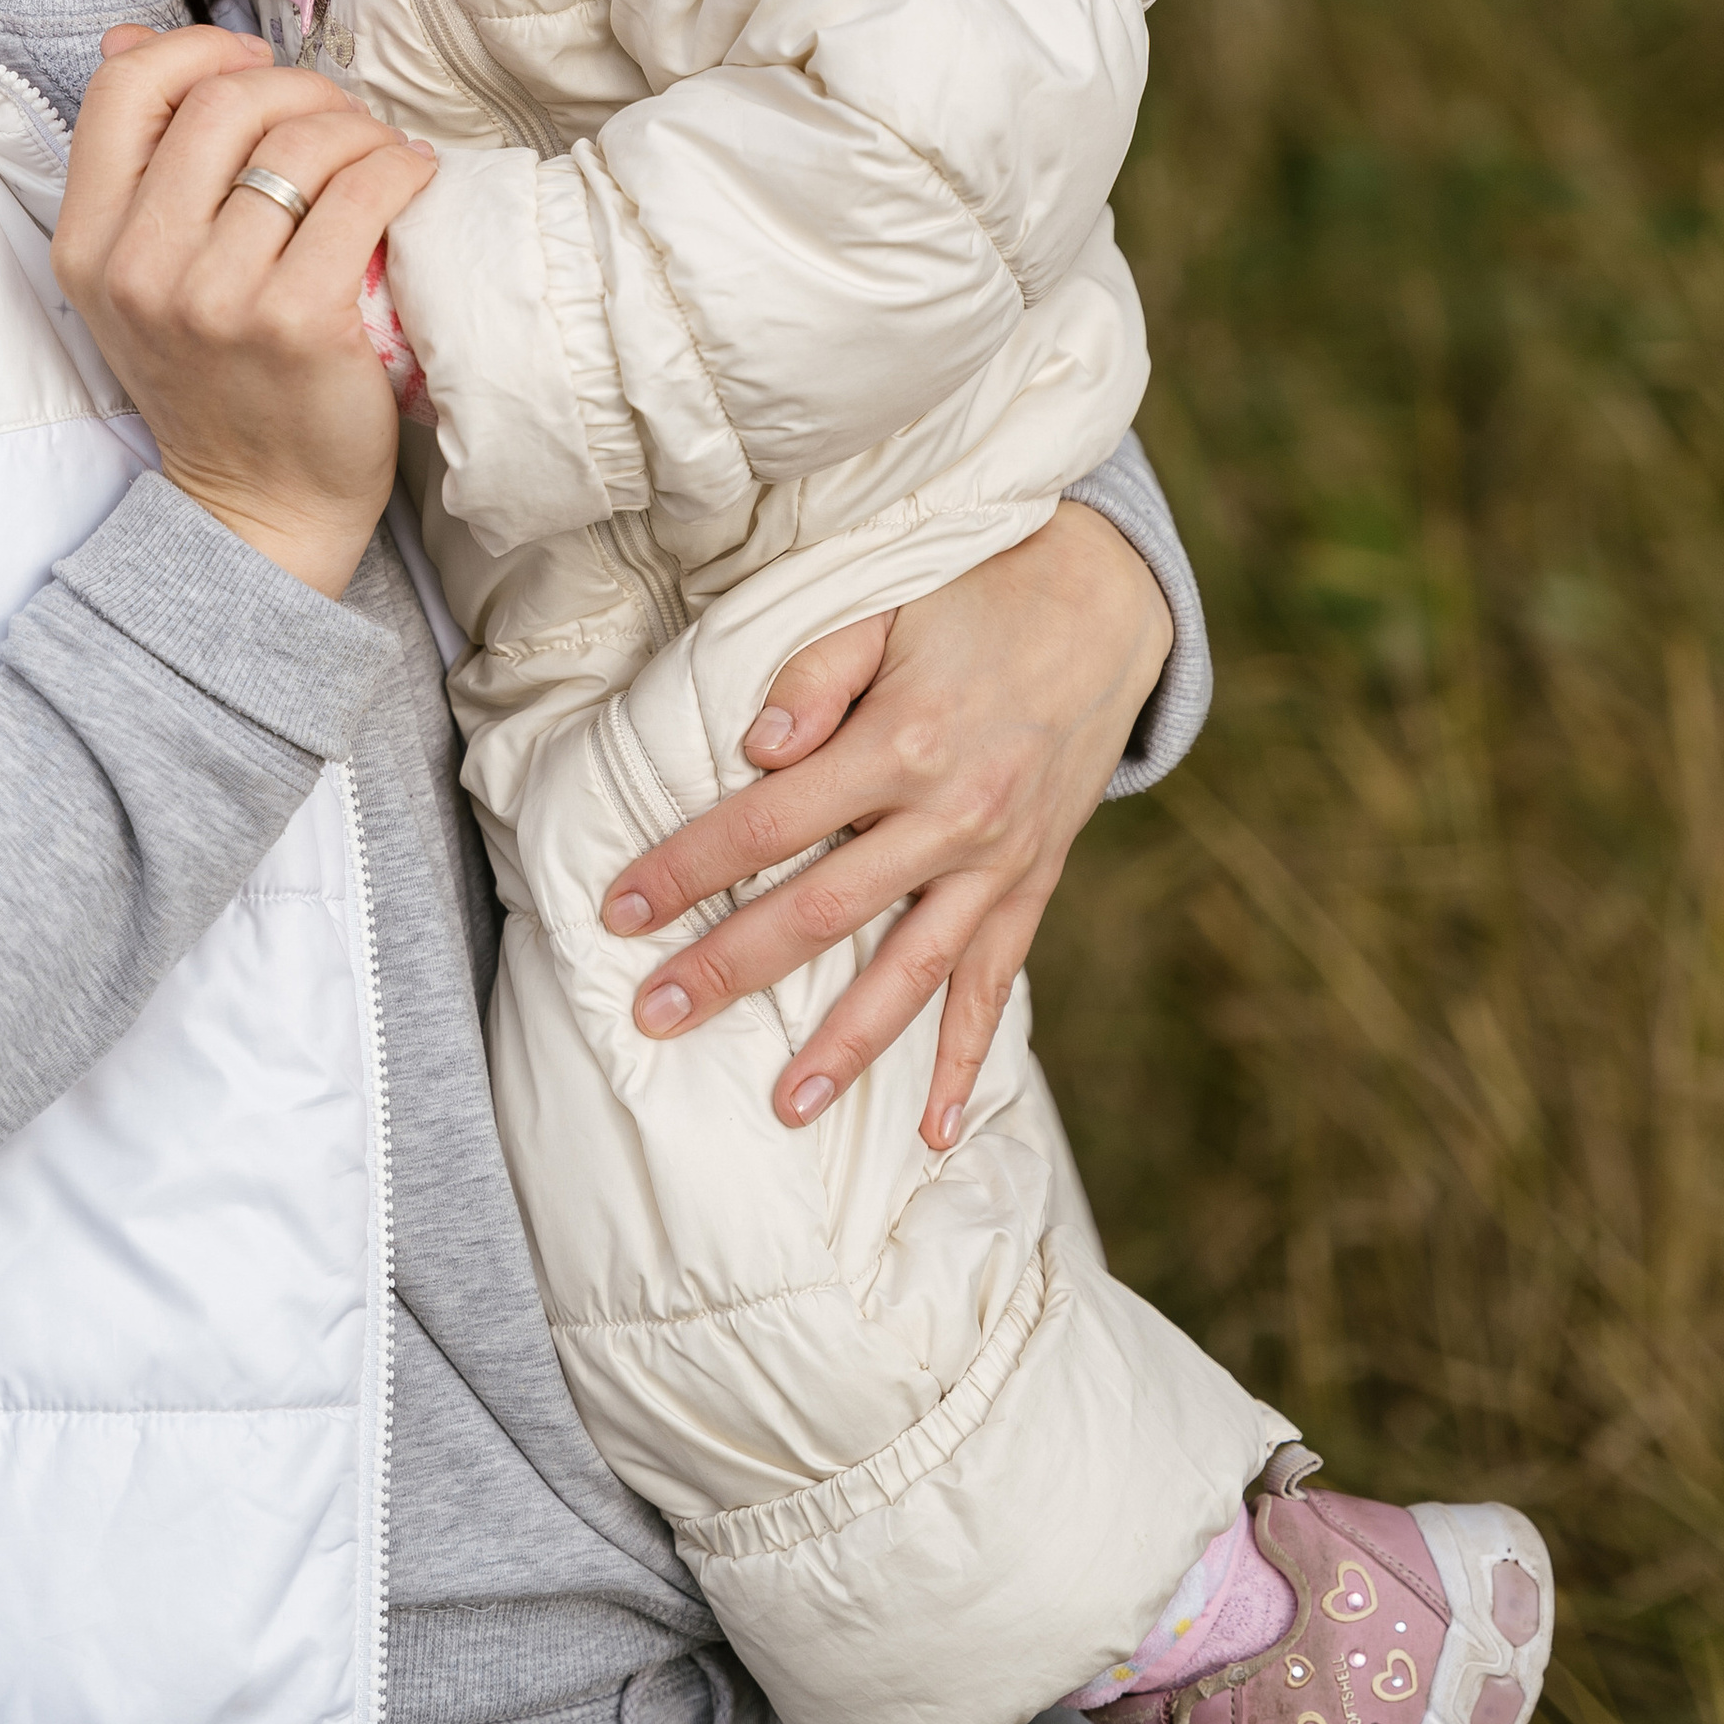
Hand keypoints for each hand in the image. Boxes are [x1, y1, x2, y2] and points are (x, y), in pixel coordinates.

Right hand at [56, 26, 435, 597]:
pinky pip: (363, 193)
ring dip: (359, 128)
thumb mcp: (138, 277)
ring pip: (300, 141)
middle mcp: (140, 266)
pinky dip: (401, 167)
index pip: (126, 86)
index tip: (251, 71)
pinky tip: (414, 179)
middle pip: (224, 100)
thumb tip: (128, 36)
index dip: (198, 52)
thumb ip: (136, 164)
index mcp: (89, 243)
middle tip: (338, 121)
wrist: (258, 507)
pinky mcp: (299, 322)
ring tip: (380, 154)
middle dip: (298, 87)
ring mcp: (217, 297)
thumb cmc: (213, 381)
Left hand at [602, 503, 1173, 1143]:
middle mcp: (953, 815)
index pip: (767, 824)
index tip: (619, 911)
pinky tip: (933, 1127)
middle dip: (731, 969)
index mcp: (903, 742)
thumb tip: (754, 751)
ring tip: (786, 1107)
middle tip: (655, 1018)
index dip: (687, 868)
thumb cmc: (971, 596)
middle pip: (821, 911)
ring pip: (911, 971)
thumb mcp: (884, 607)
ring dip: (846, 1045)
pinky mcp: (1034, 881)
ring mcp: (999, 859)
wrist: (1104, 602)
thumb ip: (813, 675)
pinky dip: (965, 1058)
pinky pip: (997, 983)